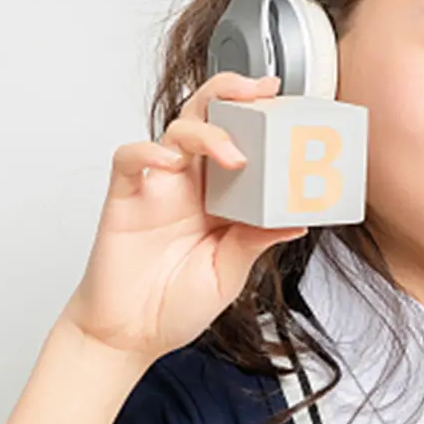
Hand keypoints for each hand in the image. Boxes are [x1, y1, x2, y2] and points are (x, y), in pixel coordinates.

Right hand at [63, 72, 305, 360]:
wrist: (130, 334)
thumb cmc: (175, 304)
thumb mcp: (230, 273)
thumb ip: (256, 242)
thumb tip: (297, 221)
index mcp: (219, 199)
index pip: (241, 143)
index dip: (260, 120)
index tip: (288, 106)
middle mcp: (189, 185)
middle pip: (207, 117)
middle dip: (231, 94)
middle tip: (261, 90)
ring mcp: (157, 187)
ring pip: (176, 131)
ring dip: (206, 131)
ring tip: (232, 153)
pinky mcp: (125, 198)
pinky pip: (130, 158)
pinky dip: (148, 151)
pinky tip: (169, 161)